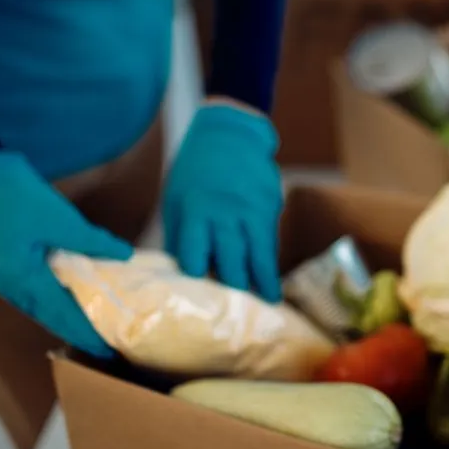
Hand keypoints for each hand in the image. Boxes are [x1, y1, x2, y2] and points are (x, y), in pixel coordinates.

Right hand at [0, 152, 132, 356]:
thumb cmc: (22, 199)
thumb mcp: (62, 220)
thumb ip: (93, 241)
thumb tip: (124, 255)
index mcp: (24, 278)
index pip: (61, 315)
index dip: (85, 333)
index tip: (107, 349)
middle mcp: (13, 287)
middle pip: (51, 318)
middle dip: (79, 333)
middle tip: (108, 347)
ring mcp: (10, 280)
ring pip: (43, 310)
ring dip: (69, 320)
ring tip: (97, 331)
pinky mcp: (13, 270)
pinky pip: (38, 296)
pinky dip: (59, 304)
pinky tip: (78, 304)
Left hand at [163, 103, 282, 301]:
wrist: (230, 134)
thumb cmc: (195, 171)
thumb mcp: (177, 199)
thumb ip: (182, 234)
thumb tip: (182, 273)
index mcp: (193, 212)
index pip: (195, 256)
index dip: (198, 280)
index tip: (200, 303)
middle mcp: (224, 213)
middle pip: (230, 259)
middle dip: (235, 288)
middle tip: (238, 314)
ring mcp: (251, 209)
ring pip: (257, 252)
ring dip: (263, 280)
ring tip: (269, 303)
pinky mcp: (270, 204)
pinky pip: (270, 238)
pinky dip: (271, 259)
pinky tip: (272, 277)